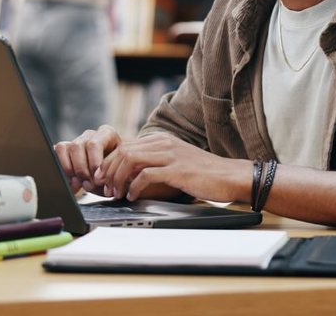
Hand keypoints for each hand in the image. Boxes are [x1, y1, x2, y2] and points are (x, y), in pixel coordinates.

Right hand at [53, 125, 121, 194]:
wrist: (110, 178)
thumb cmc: (116, 173)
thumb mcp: (117, 172)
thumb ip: (110, 172)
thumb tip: (98, 179)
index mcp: (107, 134)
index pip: (94, 144)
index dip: (93, 162)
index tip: (97, 179)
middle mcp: (91, 135)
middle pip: (79, 146)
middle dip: (83, 169)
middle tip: (89, 185)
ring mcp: (78, 140)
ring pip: (68, 148)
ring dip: (73, 169)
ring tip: (80, 184)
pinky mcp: (65, 147)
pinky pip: (59, 151)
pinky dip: (63, 167)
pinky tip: (72, 180)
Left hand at [96, 132, 249, 202]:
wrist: (230, 176)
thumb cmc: (204, 173)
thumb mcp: (177, 160)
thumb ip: (157, 161)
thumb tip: (132, 173)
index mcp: (162, 139)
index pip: (126, 145)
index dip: (110, 163)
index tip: (105, 179)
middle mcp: (164, 143)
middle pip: (124, 151)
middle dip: (109, 171)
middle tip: (105, 188)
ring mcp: (170, 155)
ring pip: (130, 160)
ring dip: (118, 179)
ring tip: (117, 193)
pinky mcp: (177, 170)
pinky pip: (145, 175)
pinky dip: (134, 187)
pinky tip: (133, 197)